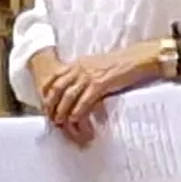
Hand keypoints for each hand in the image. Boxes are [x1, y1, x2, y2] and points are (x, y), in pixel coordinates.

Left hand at [35, 43, 169, 137]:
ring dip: (62, 111)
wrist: (136, 59)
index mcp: (77, 64)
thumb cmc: (118, 65)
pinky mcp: (100, 84)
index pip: (54, 78)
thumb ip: (82, 76)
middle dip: (51, 105)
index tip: (45, 105)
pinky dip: (77, 112)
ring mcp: (89, 76)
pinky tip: (74, 120)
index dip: (46, 93)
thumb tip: (74, 90)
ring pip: (68, 96)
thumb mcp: (94, 67)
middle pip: (57, 88)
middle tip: (51, 117)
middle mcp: (79, 68)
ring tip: (60, 122)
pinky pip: (84, 101)